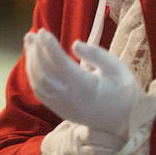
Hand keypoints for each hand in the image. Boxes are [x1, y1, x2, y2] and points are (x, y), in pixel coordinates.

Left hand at [24, 29, 142, 137]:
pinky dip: (33, 75)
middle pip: (45, 74)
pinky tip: (33, 61)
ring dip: (31, 62)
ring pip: (39, 84)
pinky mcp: (60, 111)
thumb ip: (97, 55)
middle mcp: (71, 99)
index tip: (43, 32)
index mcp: (86, 88)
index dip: (50, 47)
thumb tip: (75, 44)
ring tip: (30, 43)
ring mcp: (63, 107)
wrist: (125, 123)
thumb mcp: (118, 68)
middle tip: (32, 33)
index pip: (61, 65)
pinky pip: (41, 93)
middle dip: (36, 52)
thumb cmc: (124, 92)